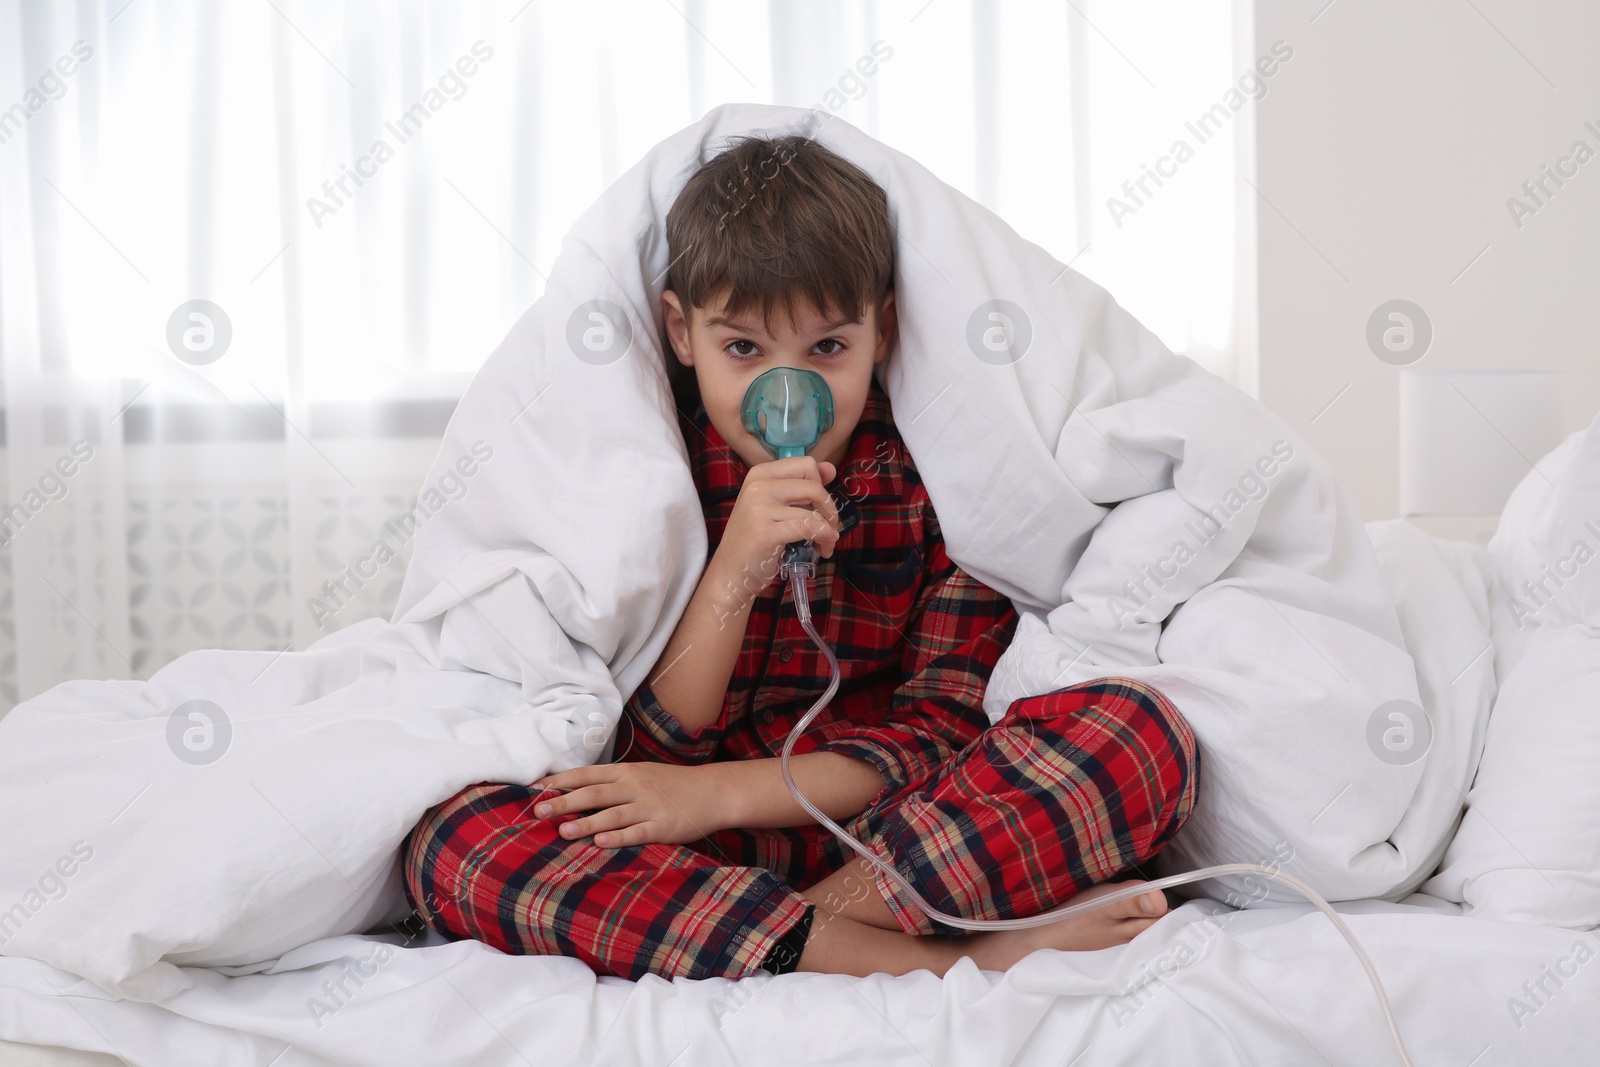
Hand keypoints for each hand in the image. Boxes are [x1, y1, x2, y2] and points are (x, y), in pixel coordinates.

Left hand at [528, 761, 734, 848]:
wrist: (712, 792)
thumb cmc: (671, 785)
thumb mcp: (641, 775)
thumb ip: (612, 783)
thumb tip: (575, 791)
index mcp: (626, 772)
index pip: (587, 775)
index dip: (561, 782)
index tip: (536, 790)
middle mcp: (634, 786)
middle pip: (594, 794)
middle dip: (565, 803)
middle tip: (539, 812)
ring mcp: (648, 806)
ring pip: (612, 814)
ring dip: (585, 823)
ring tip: (562, 831)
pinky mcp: (662, 826)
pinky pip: (637, 832)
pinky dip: (618, 837)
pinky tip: (600, 842)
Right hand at [715, 455, 840, 598]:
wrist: (730, 572)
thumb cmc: (754, 539)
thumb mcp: (774, 505)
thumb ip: (800, 485)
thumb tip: (831, 468)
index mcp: (760, 474)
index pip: (806, 464)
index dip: (822, 486)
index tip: (820, 506)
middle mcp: (758, 486)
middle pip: (814, 486)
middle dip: (829, 508)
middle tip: (829, 526)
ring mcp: (759, 509)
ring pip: (813, 511)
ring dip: (828, 530)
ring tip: (825, 543)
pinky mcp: (766, 533)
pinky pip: (808, 528)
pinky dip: (823, 538)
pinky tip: (823, 548)